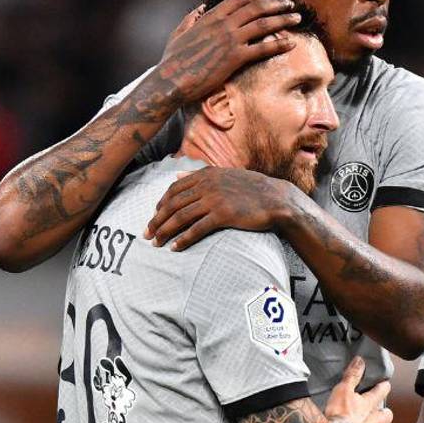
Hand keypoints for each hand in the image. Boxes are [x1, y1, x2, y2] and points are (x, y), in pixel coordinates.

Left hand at [146, 167, 299, 249]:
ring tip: (157, 243)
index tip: (153, 217)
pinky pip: (197, 229)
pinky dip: (183, 240)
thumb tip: (176, 176)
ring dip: (165, 232)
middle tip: (147, 234)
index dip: (160, 205)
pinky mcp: (223, 215)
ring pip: (181, 217)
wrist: (276, 199)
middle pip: (173, 204)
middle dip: (156, 221)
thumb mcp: (224, 175)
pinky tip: (175, 248)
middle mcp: (207, 185)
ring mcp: (215, 200)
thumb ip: (199, 175)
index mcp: (205, 175)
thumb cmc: (251, 189)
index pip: (173, 190)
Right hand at [157, 0, 301, 104]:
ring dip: (283, 19)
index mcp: (209, 17)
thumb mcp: (178, 33)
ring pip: (263, 24)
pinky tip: (292, 43)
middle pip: (256, 8)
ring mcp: (230, 40)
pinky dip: (279, 44)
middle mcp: (222, 25)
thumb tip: (200, 8)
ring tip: (297, 18)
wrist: (171, 80)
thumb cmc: (173, 60)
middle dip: (276, 4)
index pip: (237, 1)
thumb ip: (190, 18)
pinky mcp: (235, 58)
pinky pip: (263, 48)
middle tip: (290, 4)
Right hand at [325, 357, 392, 422]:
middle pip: (388, 416)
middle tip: (377, 413)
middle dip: (384, 414)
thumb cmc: (338, 414)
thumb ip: (352, 375)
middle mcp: (377, 422)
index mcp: (371, 405)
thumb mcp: (342, 390)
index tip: (384, 385)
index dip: (383, 387)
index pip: (382, 391)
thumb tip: (361, 359)